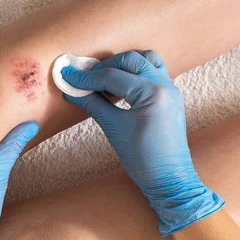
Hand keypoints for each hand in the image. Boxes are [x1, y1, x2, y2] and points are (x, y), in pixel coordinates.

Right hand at [62, 50, 223, 235]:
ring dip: (124, 64)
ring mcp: (171, 89)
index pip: (113, 76)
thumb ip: (93, 104)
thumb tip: (72, 90)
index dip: (87, 77)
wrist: (169, 179)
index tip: (68, 76)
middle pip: (130, 60)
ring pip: (146, 60)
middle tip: (85, 77)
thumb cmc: (144, 159)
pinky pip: (154, 72)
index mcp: (153, 93)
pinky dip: (136, 72)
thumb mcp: (114, 129)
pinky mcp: (171, 96)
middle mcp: (165, 86)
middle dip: (105, 66)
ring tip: (104, 78)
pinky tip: (121, 85)